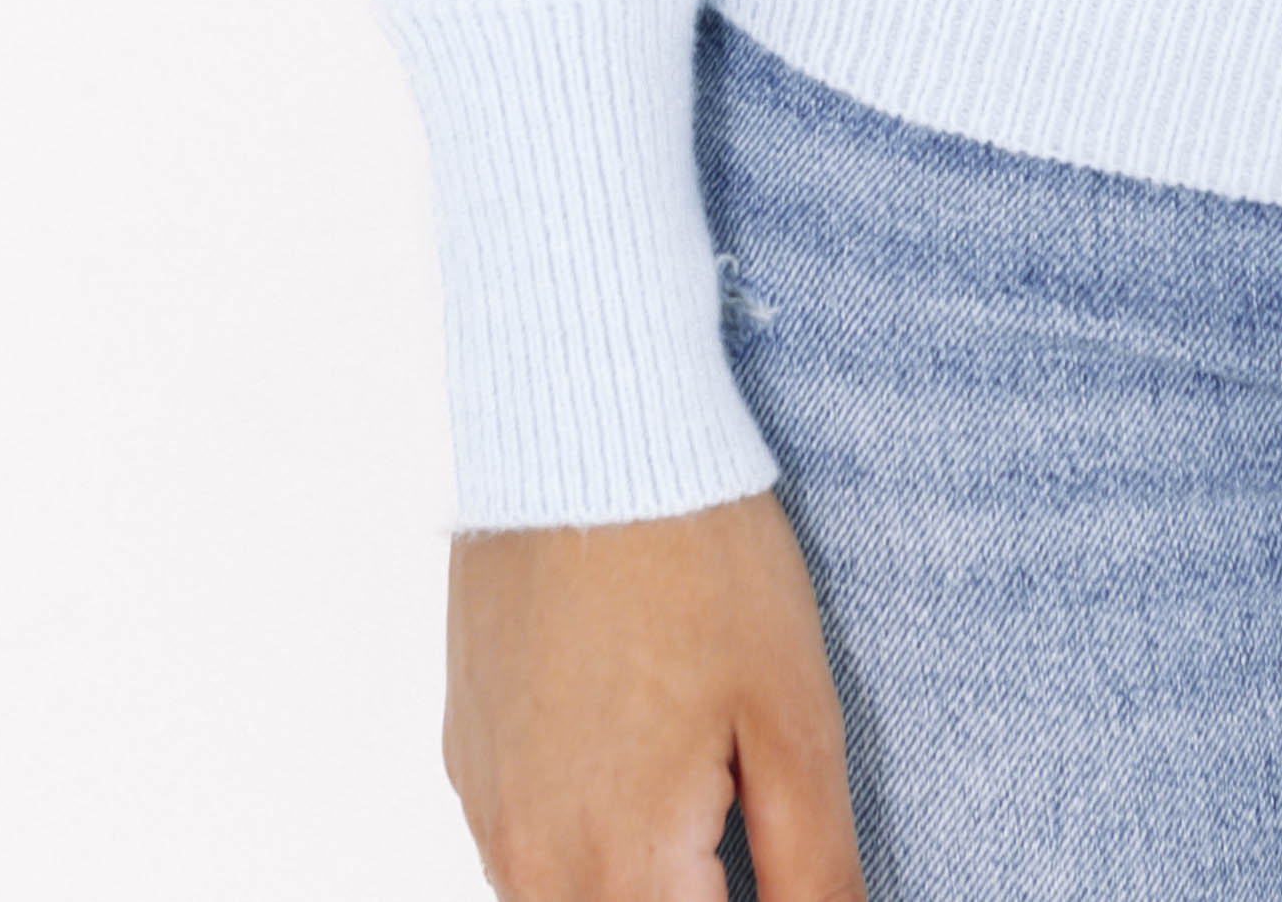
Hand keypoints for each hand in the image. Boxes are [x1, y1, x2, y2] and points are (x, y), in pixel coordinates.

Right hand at [443, 488, 865, 901]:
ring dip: (640, 878)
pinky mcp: (468, 759)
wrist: (582, 427)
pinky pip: (526, 853)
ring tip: (702, 789)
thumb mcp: (792, 717)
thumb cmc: (698, 556)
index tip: (773, 854)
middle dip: (694, 890)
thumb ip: (814, 872)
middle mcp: (533, 863)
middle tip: (739, 808)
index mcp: (624, 867)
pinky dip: (586, 842)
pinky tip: (638, 754)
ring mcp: (489, 812)